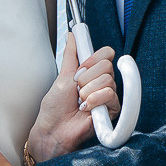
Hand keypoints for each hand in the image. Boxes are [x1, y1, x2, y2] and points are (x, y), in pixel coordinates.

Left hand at [27, 35, 119, 159]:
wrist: (53, 130)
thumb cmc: (54, 109)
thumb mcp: (62, 77)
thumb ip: (71, 55)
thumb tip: (72, 35)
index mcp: (91, 73)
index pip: (106, 54)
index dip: (93, 59)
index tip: (80, 69)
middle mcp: (101, 83)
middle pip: (107, 66)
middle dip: (86, 78)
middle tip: (77, 90)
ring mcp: (107, 96)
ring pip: (108, 80)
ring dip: (88, 91)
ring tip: (80, 102)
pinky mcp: (112, 110)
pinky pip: (110, 95)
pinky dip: (94, 101)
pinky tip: (85, 109)